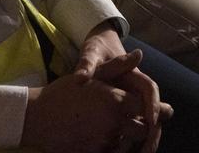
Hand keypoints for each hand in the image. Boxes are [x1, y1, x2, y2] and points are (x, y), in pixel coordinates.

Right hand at [22, 72, 151, 152]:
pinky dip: (117, 148)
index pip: (148, 107)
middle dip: (146, 127)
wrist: (36, 117)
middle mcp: (113, 122)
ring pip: (130, 145)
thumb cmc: (64, 93)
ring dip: (132, 140)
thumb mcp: (92, 76)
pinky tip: (113, 142)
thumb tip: (139, 54)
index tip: (162, 112)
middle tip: (146, 124)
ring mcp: (103, 141)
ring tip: (130, 134)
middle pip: (143, 129)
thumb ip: (118, 66)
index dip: (157, 110)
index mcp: (115, 100)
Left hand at [78, 25, 168, 152]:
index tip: (149, 120)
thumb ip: (87, 65)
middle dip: (153, 131)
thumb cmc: (96, 51)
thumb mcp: (91, 54)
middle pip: (153, 111)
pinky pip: (133, 126)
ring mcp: (132, 100)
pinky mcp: (124, 110)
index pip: (150, 89)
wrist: (98, 48)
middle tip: (147, 150)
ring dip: (145, 140)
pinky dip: (132, 141)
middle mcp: (136, 89)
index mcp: (133, 74)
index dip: (153, 105)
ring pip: (145, 122)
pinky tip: (125, 152)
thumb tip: (80, 78)